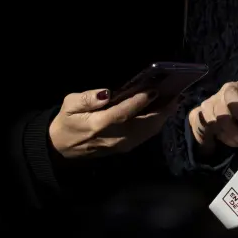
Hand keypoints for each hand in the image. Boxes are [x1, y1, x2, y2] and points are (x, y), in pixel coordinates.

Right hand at [49, 88, 178, 158]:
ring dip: (163, 117)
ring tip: (174, 101)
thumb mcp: (69, 104)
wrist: (62, 147)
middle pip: (144, 124)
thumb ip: (87, 98)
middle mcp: (114, 137)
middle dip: (162, 109)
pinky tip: (163, 113)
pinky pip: (146, 136)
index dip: (141, 101)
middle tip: (176, 94)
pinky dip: (157, 124)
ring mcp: (121, 145)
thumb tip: (106, 93)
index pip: (124, 112)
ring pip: (148, 131)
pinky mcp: (125, 148)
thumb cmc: (67, 120)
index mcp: (99, 124)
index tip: (154, 89)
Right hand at [188, 77, 237, 152]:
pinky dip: (221, 137)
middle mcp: (226, 89)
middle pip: (221, 109)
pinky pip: (206, 126)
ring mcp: (212, 100)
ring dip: (228, 135)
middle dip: (234, 128)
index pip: (233, 93)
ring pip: (213, 120)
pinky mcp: (202, 112)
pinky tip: (233, 142)